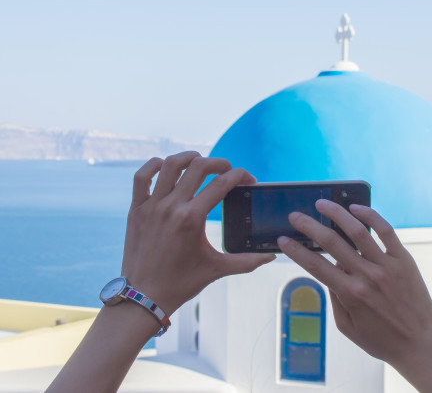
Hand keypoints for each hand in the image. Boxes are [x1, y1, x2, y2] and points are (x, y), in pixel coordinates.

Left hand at [122, 151, 274, 315]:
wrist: (144, 296)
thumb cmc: (181, 283)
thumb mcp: (217, 269)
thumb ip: (247, 261)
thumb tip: (271, 256)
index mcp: (192, 219)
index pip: (222, 184)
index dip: (240, 176)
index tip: (248, 179)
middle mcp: (171, 207)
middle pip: (198, 167)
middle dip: (219, 163)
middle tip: (228, 170)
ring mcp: (151, 206)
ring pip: (170, 165)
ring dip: (189, 157)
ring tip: (200, 161)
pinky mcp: (137, 209)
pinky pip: (142, 177)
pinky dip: (154, 166)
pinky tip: (166, 167)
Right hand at [278, 199, 431, 392]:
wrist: (419, 343)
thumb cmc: (381, 340)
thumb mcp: (347, 327)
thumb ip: (335, 298)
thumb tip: (330, 270)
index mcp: (350, 294)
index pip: (316, 265)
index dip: (296, 251)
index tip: (284, 240)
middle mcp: (367, 276)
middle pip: (332, 243)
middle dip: (309, 226)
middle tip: (295, 216)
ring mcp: (387, 265)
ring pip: (358, 231)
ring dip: (336, 213)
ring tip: (322, 203)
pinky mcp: (404, 259)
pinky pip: (386, 231)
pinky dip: (371, 216)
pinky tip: (356, 207)